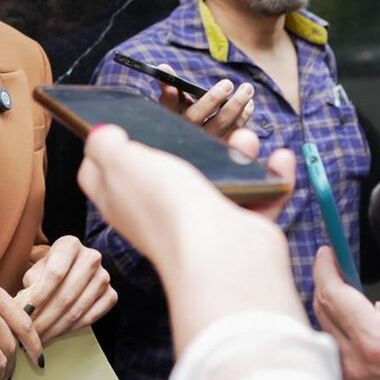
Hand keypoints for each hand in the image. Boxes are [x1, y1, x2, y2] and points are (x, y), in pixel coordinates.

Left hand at [21, 236, 116, 342]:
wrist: (74, 269)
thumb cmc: (50, 269)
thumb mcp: (37, 269)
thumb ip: (32, 284)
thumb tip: (26, 307)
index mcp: (70, 245)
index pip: (55, 273)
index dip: (40, 295)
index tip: (27, 312)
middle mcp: (91, 257)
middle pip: (67, 294)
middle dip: (46, 318)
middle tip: (31, 334)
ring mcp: (104, 276)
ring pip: (78, 309)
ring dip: (56, 327)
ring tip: (40, 338)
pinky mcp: (111, 294)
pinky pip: (91, 317)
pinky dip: (72, 328)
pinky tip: (58, 333)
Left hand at [78, 125, 302, 349]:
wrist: (221, 255)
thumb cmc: (165, 207)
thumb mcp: (120, 164)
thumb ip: (104, 146)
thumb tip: (101, 135)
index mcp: (123, 200)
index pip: (103, 177)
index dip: (106, 152)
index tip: (118, 127)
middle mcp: (160, 213)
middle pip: (168, 171)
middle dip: (189, 143)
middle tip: (198, 124)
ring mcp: (202, 223)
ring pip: (219, 180)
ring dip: (237, 155)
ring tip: (245, 138)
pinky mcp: (240, 229)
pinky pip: (260, 196)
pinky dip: (272, 178)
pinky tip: (278, 160)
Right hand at [156, 64, 254, 138]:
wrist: (197, 147)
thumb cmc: (185, 116)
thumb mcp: (176, 103)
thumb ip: (171, 87)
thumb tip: (163, 67)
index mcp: (171, 116)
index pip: (168, 104)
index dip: (169, 95)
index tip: (172, 87)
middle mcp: (185, 131)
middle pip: (196, 116)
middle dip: (213, 98)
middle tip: (227, 83)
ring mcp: (204, 142)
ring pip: (220, 124)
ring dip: (236, 105)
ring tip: (247, 89)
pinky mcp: (221, 147)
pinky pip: (233, 132)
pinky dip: (242, 118)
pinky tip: (249, 105)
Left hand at [313, 247, 379, 379]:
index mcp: (377, 343)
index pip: (333, 295)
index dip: (326, 268)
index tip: (327, 252)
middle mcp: (358, 365)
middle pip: (323, 313)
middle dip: (328, 284)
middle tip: (338, 267)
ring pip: (328, 333)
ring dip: (338, 310)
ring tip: (363, 302)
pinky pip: (339, 354)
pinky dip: (346, 334)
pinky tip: (370, 328)